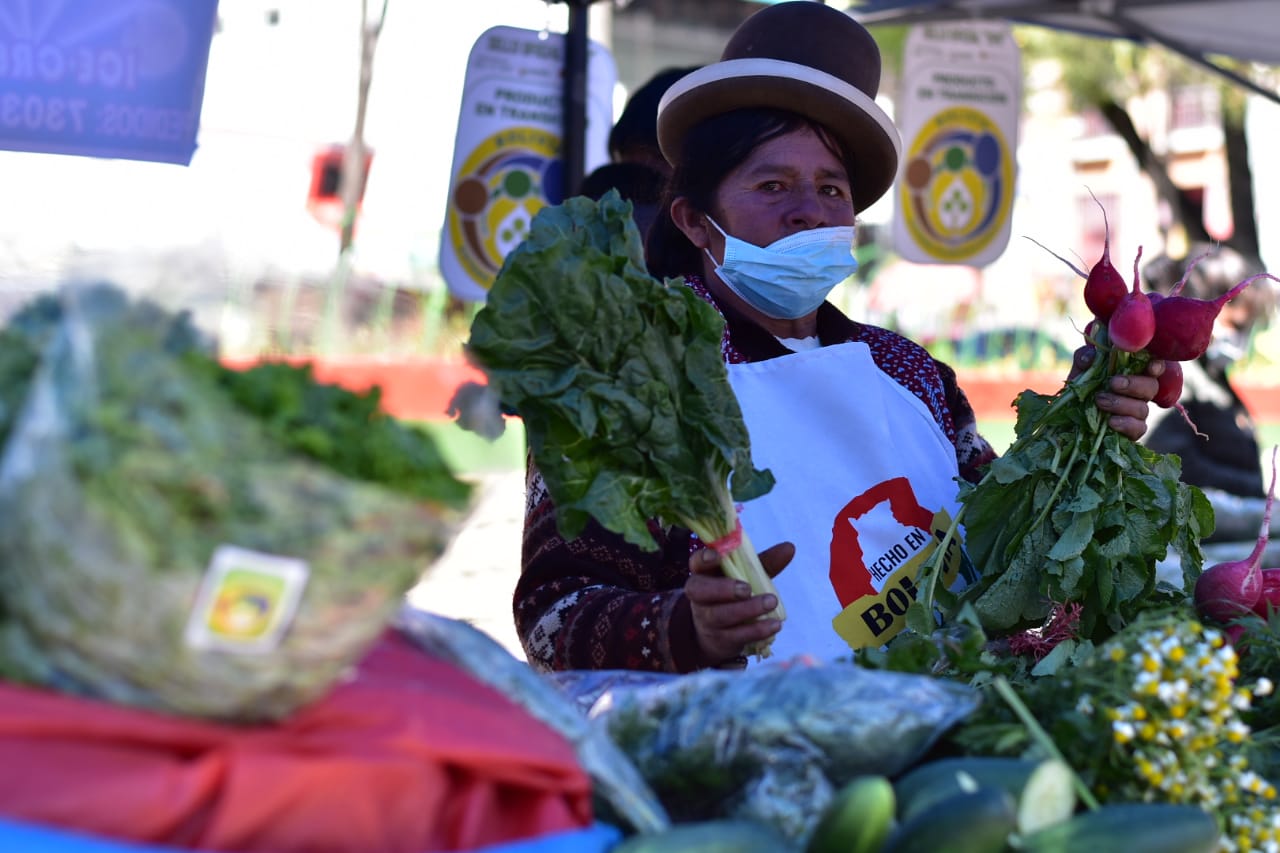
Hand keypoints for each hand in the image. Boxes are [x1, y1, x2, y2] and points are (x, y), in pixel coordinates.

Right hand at [684, 541, 792, 667]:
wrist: (717, 635)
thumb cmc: (734, 596)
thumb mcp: (747, 577)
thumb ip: (765, 563)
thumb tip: (789, 547)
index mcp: (704, 574)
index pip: (696, 563)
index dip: (703, 558)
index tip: (717, 556)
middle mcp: (700, 597)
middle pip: (700, 591)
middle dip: (724, 589)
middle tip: (746, 589)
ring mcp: (707, 620)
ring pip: (721, 615)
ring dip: (747, 609)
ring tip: (771, 602)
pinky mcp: (721, 640)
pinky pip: (737, 635)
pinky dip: (757, 630)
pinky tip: (775, 625)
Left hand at [1070, 346, 1161, 440]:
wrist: (1065, 419)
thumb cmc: (1080, 391)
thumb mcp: (1079, 372)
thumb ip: (1084, 359)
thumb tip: (1091, 356)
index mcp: (1132, 374)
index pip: (1153, 368)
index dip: (1157, 366)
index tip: (1150, 367)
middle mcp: (1138, 393)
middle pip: (1152, 387)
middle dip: (1134, 384)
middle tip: (1113, 383)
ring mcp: (1136, 414)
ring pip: (1143, 408)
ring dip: (1122, 404)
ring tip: (1100, 401)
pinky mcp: (1131, 432)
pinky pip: (1138, 428)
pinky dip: (1126, 424)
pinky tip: (1111, 421)